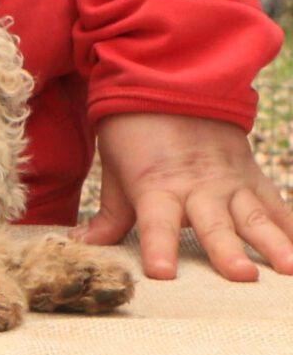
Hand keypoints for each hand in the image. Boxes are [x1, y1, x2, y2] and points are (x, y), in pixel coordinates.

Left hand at [72, 113, 292, 280]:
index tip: (161, 273)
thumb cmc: (133, 129)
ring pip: (253, 215)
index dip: (158, 247)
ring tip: (288, 267)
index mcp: (156, 186)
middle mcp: (196, 187)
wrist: (167, 79)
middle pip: (212, 223)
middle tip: (241, 275)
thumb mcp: (116, 169)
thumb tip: (82, 246)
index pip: (156, 222)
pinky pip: (276, 205)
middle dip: (226, 249)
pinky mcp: (251, 176)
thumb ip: (111, 215)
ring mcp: (229, 182)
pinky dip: (292, 229)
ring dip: (272, 242)